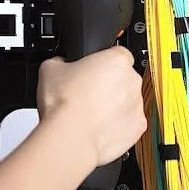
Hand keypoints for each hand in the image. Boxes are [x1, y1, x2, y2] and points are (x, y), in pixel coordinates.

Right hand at [37, 46, 145, 166]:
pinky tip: (98, 127)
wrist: (70, 137)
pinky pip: (129, 123)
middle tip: (87, 94)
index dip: (102, 62)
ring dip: (113, 106)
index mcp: (117, 60)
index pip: (117, 53)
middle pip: (123, 78)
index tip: (92, 72)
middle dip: (108, 85)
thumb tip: (61, 64)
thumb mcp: (50, 68)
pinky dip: (117, 125)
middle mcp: (132, 80)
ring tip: (90, 113)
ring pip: (127, 102)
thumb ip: (62, 61)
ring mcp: (137, 105)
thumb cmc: (63, 104)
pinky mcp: (138, 127)